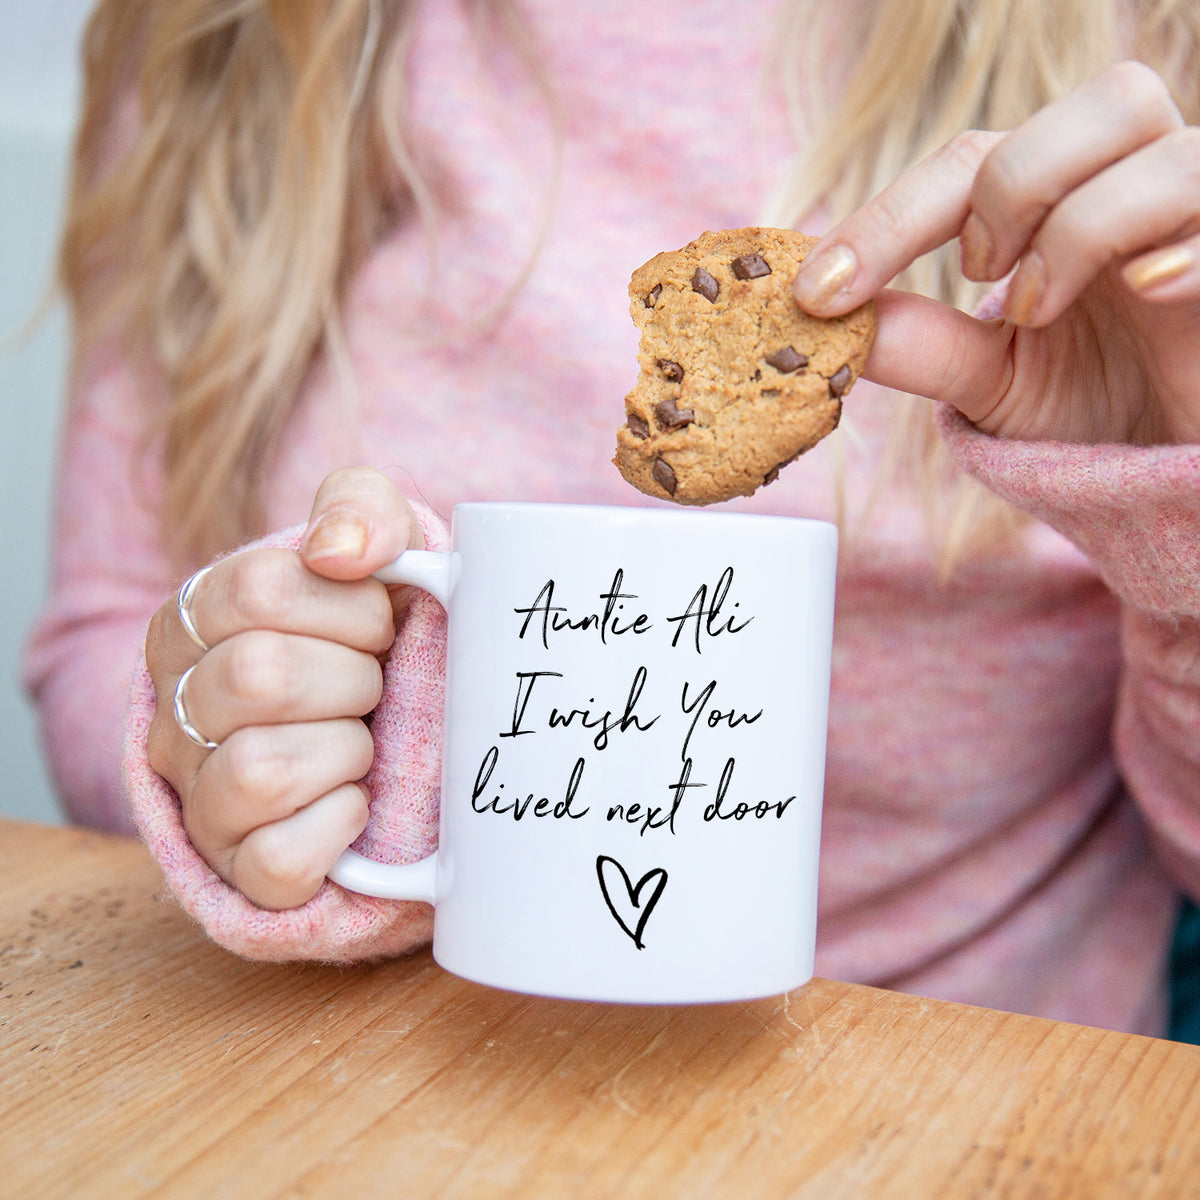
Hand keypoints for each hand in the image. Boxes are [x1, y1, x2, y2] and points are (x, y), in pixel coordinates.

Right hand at [145, 467, 423, 909]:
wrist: (399, 736)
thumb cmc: (375, 637)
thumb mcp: (376, 548)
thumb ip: (360, 509)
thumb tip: (342, 547)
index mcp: (194, 621)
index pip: (262, 591)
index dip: (348, 608)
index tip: (378, 626)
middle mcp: (176, 710)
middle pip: (258, 677)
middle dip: (352, 679)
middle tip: (372, 687)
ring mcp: (200, 797)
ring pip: (260, 771)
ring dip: (345, 752)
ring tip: (360, 743)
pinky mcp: (240, 871)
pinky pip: (278, 859)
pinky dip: (337, 828)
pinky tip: (355, 802)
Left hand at [792, 62, 1199, 445]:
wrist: (1165, 481)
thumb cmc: (1087, 415)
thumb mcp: (985, 380)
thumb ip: (915, 343)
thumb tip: (818, 318)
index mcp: (1068, 203)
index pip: (975, 163)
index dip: (887, 220)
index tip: (815, 292)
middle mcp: (1138, 189)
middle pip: (1096, 104)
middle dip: (1009, 186)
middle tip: (977, 275)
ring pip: (1162, 148)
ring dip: (1080, 223)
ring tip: (1039, 308)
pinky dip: (1182, 248)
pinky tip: (1143, 290)